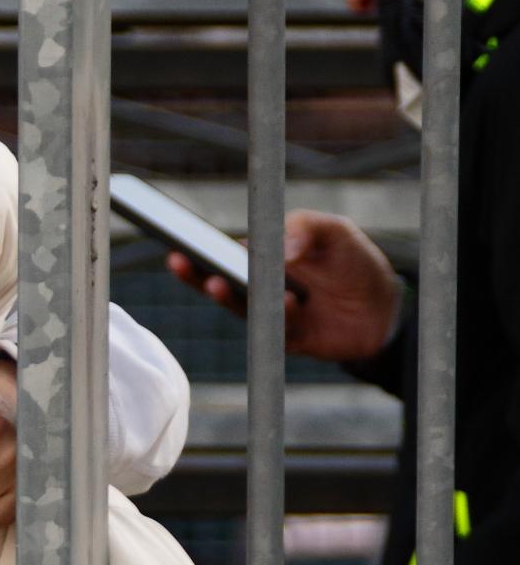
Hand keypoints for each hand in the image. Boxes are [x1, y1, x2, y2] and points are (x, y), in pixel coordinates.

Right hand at [165, 209, 400, 363]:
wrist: (386, 309)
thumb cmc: (354, 263)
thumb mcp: (336, 232)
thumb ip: (306, 227)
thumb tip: (277, 249)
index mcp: (264, 257)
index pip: (225, 251)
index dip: (201, 248)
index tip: (182, 242)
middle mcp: (260, 286)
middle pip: (219, 280)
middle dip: (197, 273)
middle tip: (179, 261)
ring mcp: (270, 313)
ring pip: (240, 306)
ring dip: (228, 295)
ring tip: (217, 282)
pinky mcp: (286, 338)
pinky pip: (275, 328)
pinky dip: (279, 315)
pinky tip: (286, 303)